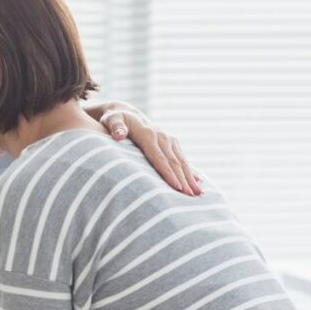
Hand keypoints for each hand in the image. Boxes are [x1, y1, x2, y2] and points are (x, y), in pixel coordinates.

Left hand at [87, 101, 201, 195]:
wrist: (125, 112)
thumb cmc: (115, 119)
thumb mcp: (111, 120)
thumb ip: (115, 127)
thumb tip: (119, 135)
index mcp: (148, 134)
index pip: (160, 158)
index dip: (169, 174)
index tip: (177, 188)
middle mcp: (162, 136)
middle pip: (174, 162)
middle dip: (183, 180)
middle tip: (191, 197)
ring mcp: (168, 139)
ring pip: (181, 161)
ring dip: (190, 177)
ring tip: (199, 193)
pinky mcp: (171, 142)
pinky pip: (182, 158)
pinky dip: (190, 170)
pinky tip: (198, 181)